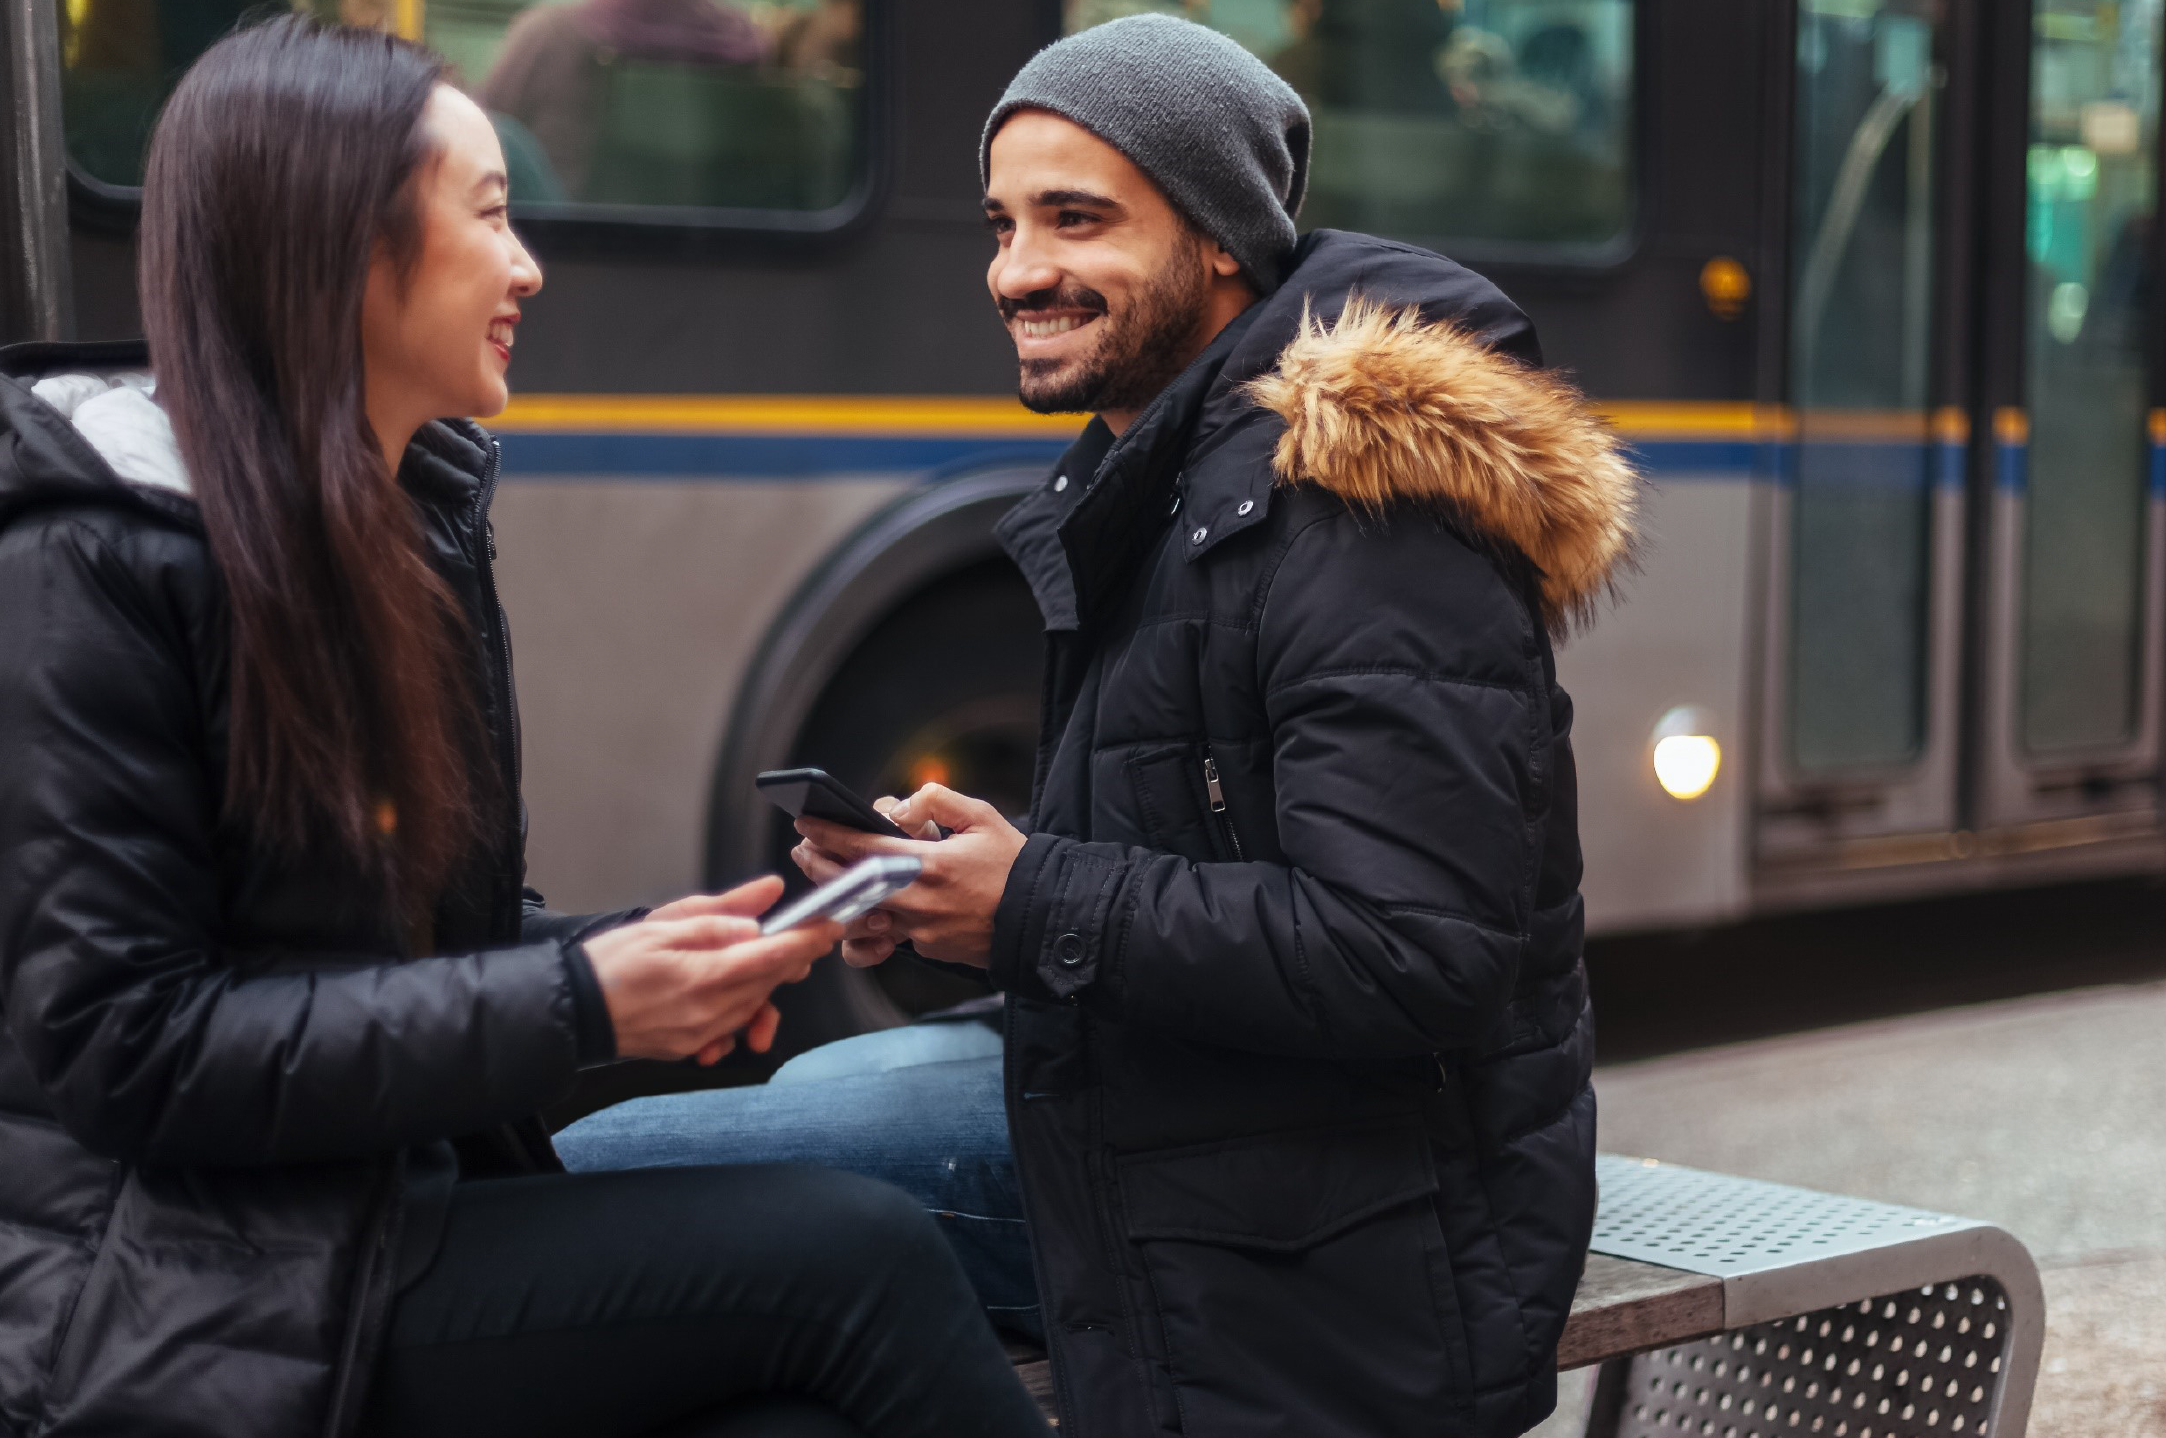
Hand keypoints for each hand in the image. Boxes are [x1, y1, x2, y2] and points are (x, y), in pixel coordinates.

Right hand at [582, 875, 840, 1064]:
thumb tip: (766, 897)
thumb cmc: (608, 965)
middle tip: (802, 934)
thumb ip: (720, 913)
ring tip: (758, 959)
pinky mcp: (691, 1048)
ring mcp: (702, 1035)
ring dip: (766, 983)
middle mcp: (711, 1012)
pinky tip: (729, 996)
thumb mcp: (663, 923)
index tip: (830, 924)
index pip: (775, 955)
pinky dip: (738, 1011)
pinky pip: (730, 1030)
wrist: (571, 1012)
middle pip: (770, 981)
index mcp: (706, 976)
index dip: (808, 938)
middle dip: (792, 957)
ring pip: (755, 1006)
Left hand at [790, 784, 1026, 968]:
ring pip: (861, 917)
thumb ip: (936, 801)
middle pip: (848, 885)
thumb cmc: (1014, 865)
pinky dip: (877, 920)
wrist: (1043, 917)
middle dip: (819, 866)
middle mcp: (917, 901)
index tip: (805, 821)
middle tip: (804, 850)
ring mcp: (920, 930)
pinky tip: (870, 906)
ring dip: (842, 896)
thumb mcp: (981, 817)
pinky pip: (890, 935)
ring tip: (834, 877)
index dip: (828, 833)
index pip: (862, 846)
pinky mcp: (928, 948)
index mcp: (927, 864)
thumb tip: (900, 809)